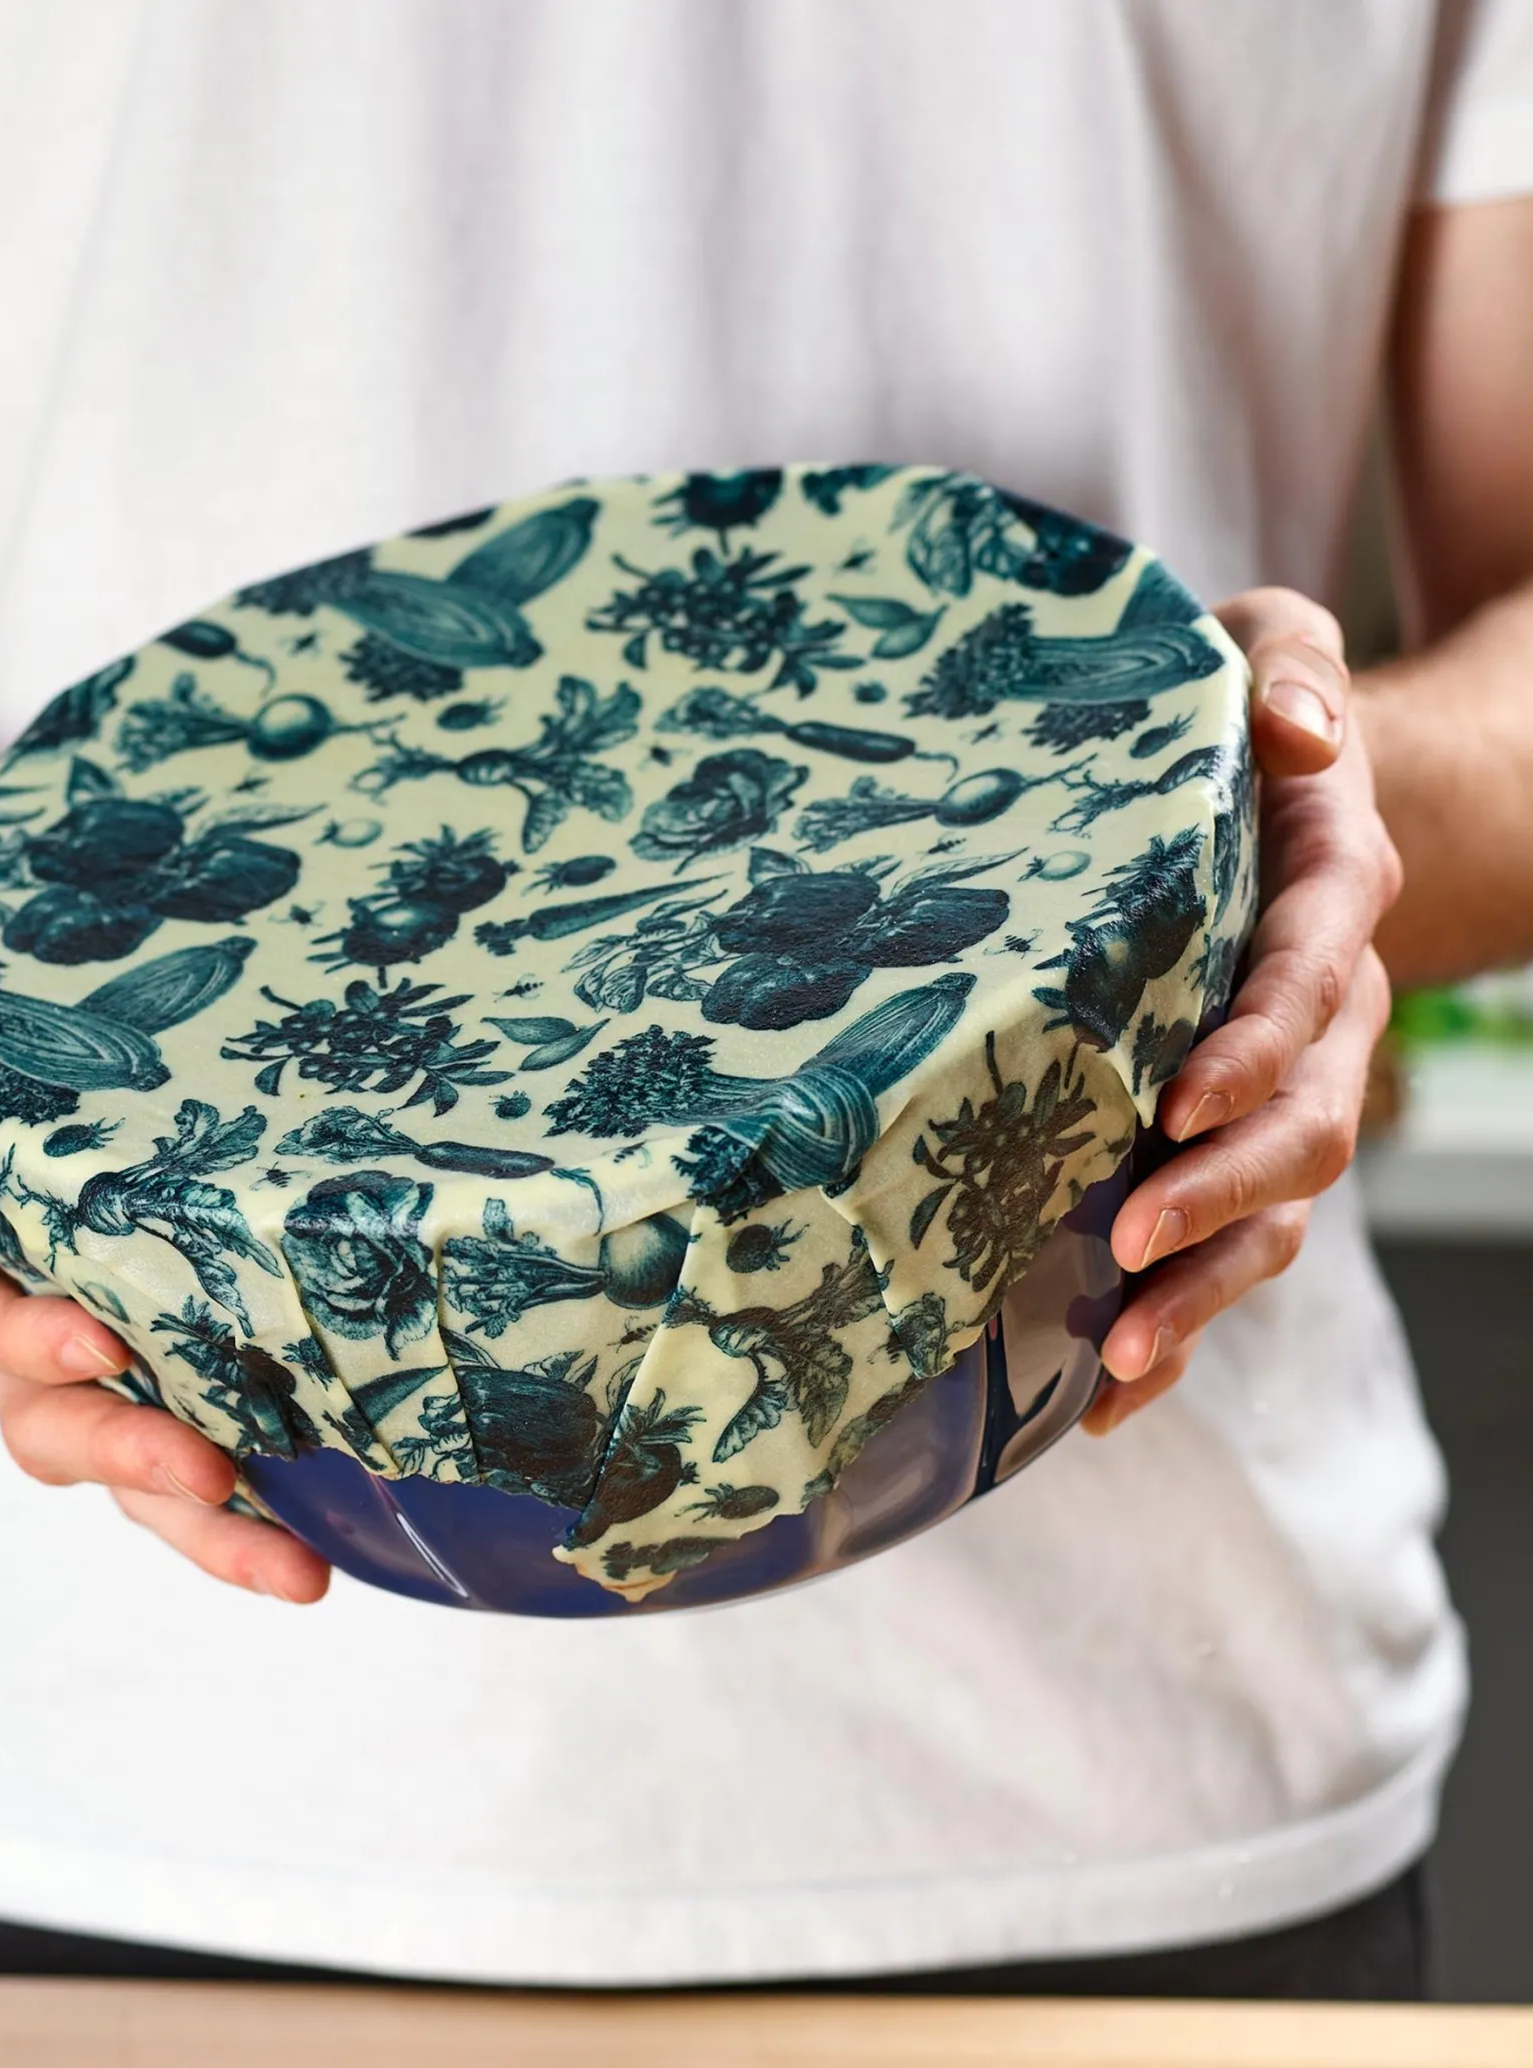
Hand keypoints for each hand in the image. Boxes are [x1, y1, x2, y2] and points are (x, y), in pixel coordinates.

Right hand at [0, 883, 328, 1600]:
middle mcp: (9, 1299)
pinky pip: (190, 1414)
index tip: (102, 1343)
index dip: (24, 1341)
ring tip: (301, 1567)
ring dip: (205, 1517)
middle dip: (130, 1461)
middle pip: (51, 1418)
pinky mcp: (156, 1318)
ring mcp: (83, 1322)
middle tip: (217, 1482)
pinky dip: (249, 1478)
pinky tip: (335, 1518)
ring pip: (126, 1449)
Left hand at [1086, 588, 1401, 1434]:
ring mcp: (1289, 1083)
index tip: (1175, 1102)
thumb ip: (1285, 672)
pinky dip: (1182, 1318)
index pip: (1307, 982)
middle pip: (1306, 1124)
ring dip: (1206, 1285)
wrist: (1287, 790)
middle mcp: (1326, 1006)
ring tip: (1119, 1356)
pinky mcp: (1240, 1133)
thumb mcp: (1272, 648)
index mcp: (1329, 890)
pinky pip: (1233, 1241)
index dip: (1254, 1048)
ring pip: (1280, 1209)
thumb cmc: (1246, 713)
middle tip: (1130, 1240)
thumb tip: (1292, 731)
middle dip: (1223, 1191)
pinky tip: (1103, 1391)